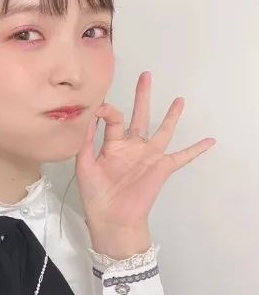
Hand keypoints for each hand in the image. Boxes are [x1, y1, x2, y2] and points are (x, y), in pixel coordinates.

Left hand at [75, 71, 215, 231]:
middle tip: (145, 76)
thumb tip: (90, 117)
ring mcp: (148, 156)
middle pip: (139, 116)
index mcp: (113, 145)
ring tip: (179, 99)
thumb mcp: (84, 165)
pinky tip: (209, 140)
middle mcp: (132, 147)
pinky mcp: (161, 168)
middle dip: (142, 96)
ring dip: (171, 115)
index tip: (99, 108)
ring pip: (163, 131)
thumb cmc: (95, 195)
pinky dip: (196, 149)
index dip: (106, 111)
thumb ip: (86, 142)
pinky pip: (183, 157)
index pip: (113, 119)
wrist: (111, 218)